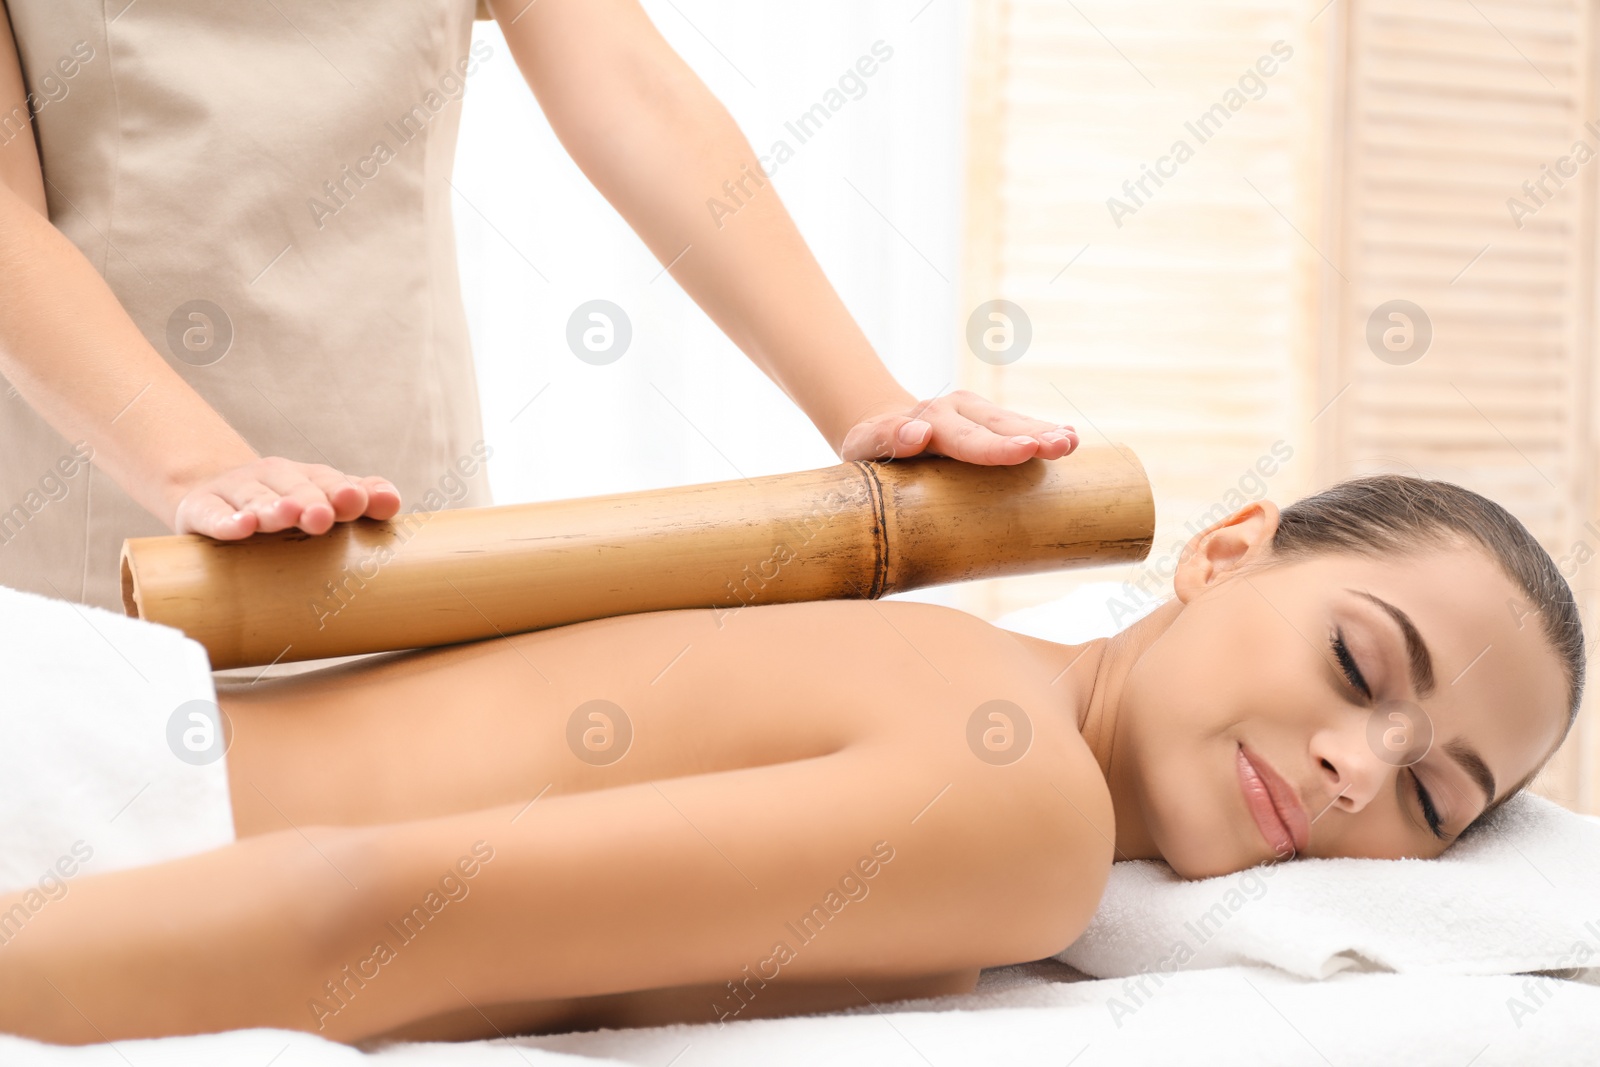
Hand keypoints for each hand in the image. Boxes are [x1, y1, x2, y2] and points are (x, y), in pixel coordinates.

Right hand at [171, 457, 401, 538]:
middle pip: (294, 487)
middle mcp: (272, 479)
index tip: (357, 501)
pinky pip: (213, 515)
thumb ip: (360, 499)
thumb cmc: (281, 508)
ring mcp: (235, 492)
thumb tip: (392, 500)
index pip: (329, 481)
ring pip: (256, 499)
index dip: (343, 491)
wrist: (209, 499)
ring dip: (273, 507)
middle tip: (323, 516)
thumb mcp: (319, 500)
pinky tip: (241, 527)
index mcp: (307, 479)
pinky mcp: (200, 509)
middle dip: (311, 500)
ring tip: (287, 516)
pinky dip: (226, 521)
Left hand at [839, 390, 1079, 464]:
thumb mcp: (864, 447)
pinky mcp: (990, 422)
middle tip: (1056, 447)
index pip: (962, 438)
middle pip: (996, 427)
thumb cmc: (871, 450)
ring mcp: (977, 414)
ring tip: (1071, 442)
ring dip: (1045, 433)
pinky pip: (1020, 428)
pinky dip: (1045, 433)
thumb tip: (917, 433)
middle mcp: (956, 410)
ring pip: (1014, 424)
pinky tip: (1072, 438)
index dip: (992, 448)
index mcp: (926, 419)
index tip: (1021, 451)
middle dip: (1028, 437)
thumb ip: (886, 440)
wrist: (883, 429)